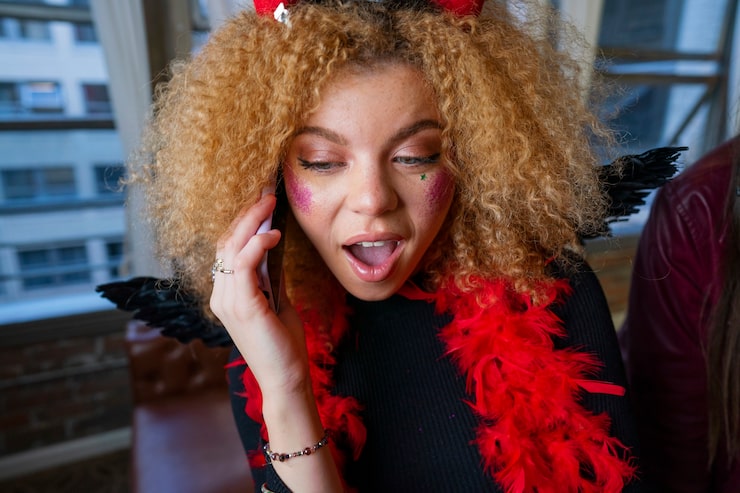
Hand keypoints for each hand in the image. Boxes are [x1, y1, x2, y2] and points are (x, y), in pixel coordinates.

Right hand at [210, 193, 308, 395]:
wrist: (286, 378)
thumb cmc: (283, 343)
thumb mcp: (276, 301)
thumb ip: (270, 276)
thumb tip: (274, 247)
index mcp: (226, 294)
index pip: (227, 248)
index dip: (242, 221)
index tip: (261, 200)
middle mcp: (220, 295)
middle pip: (226, 242)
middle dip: (246, 213)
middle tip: (265, 191)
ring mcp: (226, 301)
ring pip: (231, 248)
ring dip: (252, 221)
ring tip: (270, 202)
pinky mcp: (241, 306)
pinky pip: (243, 265)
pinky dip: (257, 245)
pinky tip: (273, 234)